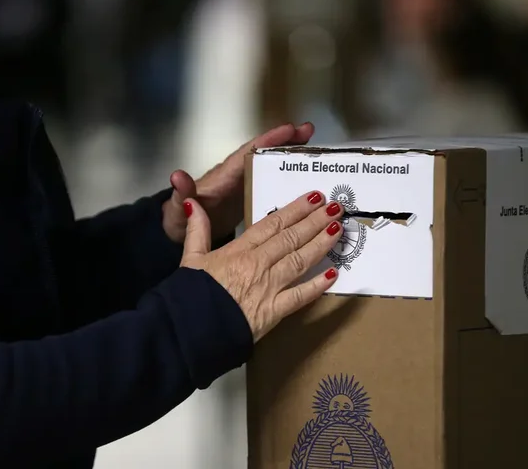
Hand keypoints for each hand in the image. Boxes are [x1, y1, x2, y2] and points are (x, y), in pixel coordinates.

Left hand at [162, 123, 314, 243]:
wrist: (177, 231)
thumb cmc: (178, 217)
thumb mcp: (179, 207)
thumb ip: (183, 192)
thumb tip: (177, 175)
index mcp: (224, 176)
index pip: (248, 152)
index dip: (269, 139)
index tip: (290, 129)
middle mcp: (237, 176)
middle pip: (265, 154)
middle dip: (286, 141)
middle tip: (310, 130)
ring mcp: (244, 187)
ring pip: (271, 168)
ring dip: (291, 159)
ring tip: (316, 153)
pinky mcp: (249, 199)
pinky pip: (272, 186)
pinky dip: (288, 182)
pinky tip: (307, 187)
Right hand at [179, 190, 343, 341]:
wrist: (190, 329)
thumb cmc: (190, 295)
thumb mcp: (190, 257)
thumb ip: (196, 229)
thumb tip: (192, 203)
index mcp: (239, 250)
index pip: (273, 224)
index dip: (296, 209)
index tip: (314, 198)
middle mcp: (258, 264)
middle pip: (291, 237)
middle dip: (315, 221)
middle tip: (336, 207)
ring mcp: (268, 287)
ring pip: (300, 260)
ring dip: (321, 244)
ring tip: (338, 229)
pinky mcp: (274, 311)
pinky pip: (300, 296)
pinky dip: (317, 285)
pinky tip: (333, 274)